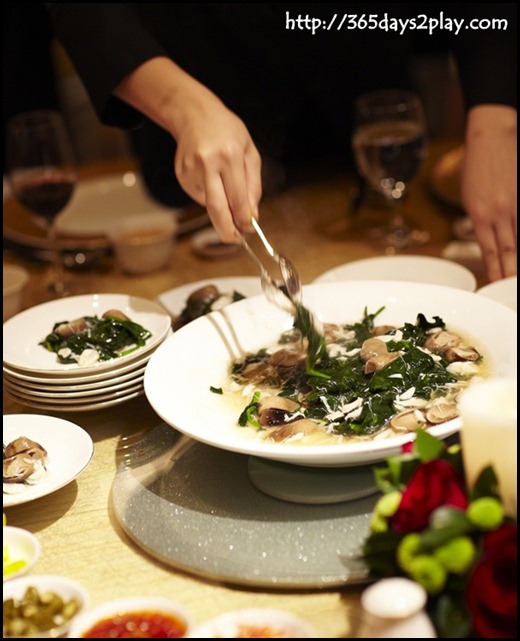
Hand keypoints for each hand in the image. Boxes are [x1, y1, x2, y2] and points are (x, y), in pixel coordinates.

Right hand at [114, 57, 261, 241]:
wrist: (194, 115)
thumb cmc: (227, 131)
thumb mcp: (250, 152)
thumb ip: (253, 185)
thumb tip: (252, 215)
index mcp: (229, 156)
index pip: (237, 198)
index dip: (243, 218)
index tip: (249, 229)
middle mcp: (208, 164)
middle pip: (216, 209)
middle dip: (226, 230)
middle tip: (235, 241)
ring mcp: (191, 171)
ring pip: (208, 204)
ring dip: (221, 209)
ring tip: (225, 188)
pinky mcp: (182, 176)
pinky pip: (200, 197)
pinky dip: (210, 196)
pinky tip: (212, 179)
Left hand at [461, 105, 516, 281]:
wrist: (491, 135)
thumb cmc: (477, 165)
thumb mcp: (470, 198)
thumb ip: (481, 221)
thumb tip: (492, 242)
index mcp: (480, 215)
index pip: (490, 252)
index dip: (495, 272)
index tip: (496, 287)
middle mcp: (500, 212)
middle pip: (509, 252)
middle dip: (511, 274)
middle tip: (511, 292)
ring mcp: (516, 204)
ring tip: (516, 278)